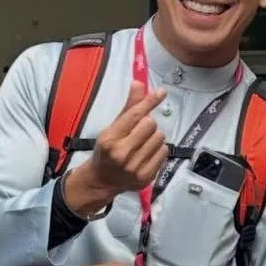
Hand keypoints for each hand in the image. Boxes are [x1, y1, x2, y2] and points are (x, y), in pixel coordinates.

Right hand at [61, 80, 168, 215]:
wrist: (102, 180)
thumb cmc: (107, 151)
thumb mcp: (112, 127)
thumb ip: (128, 107)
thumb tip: (139, 84)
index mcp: (110, 138)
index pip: (135, 115)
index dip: (149, 101)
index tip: (160, 92)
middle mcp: (122, 153)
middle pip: (150, 124)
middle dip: (148, 123)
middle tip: (139, 130)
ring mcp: (135, 167)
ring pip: (159, 138)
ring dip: (154, 137)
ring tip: (142, 143)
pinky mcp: (146, 176)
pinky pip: (163, 152)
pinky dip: (158, 150)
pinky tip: (147, 153)